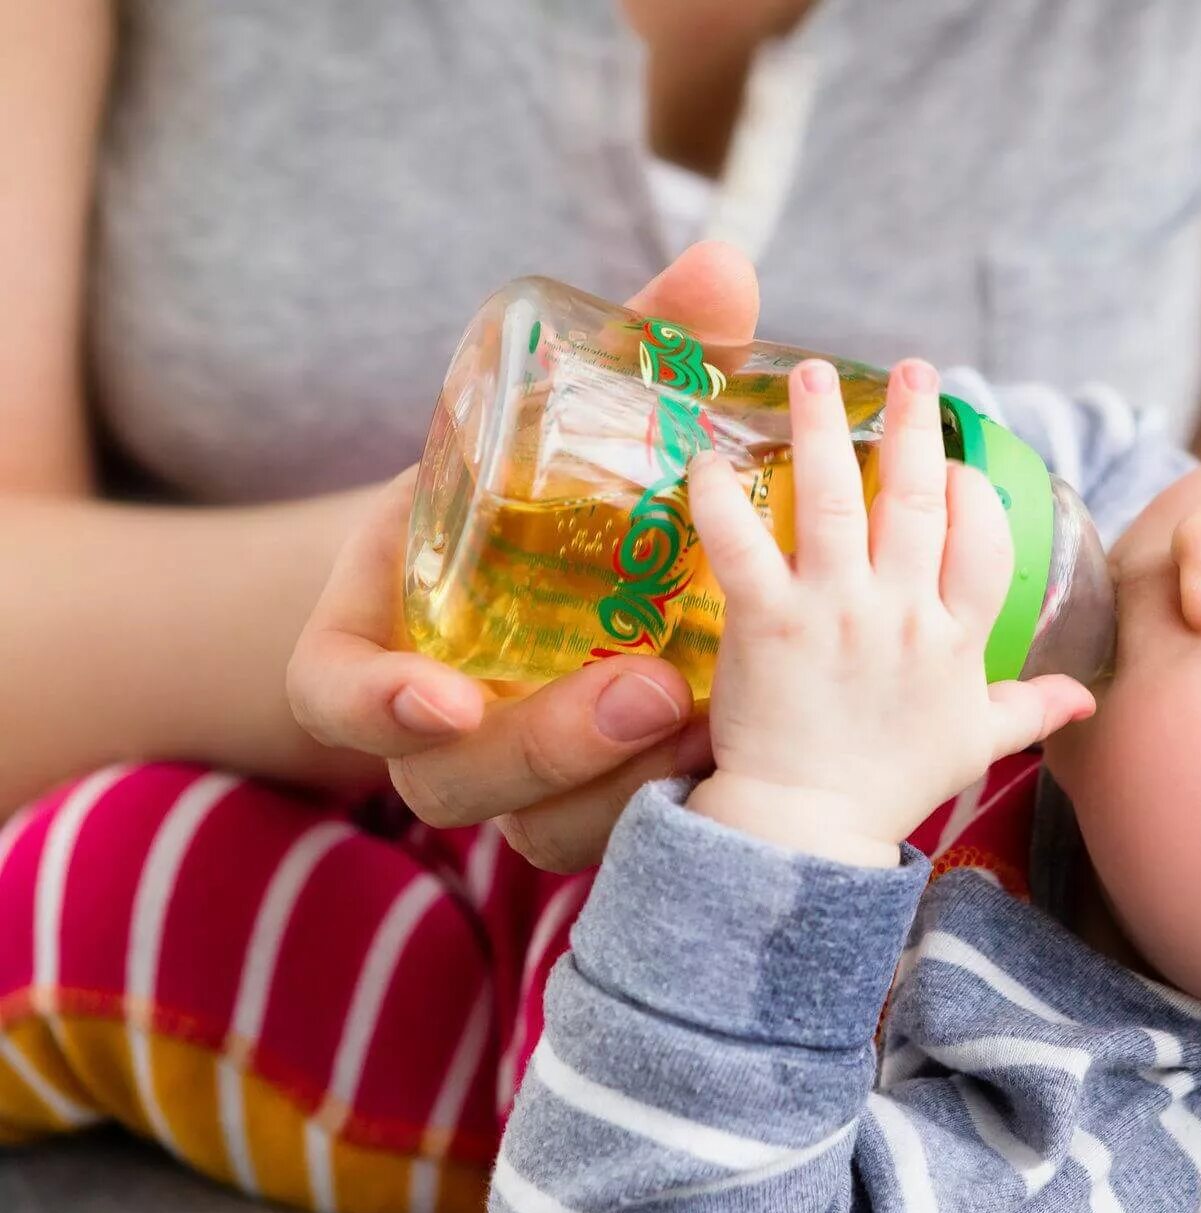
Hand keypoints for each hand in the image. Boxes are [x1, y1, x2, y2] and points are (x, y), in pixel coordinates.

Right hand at [285, 242, 761, 870]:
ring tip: (715, 718)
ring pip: (545, 832)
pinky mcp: (592, 805)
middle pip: (455, 781)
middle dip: (552, 747)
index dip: (375, 704)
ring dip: (626, 788)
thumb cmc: (538, 480)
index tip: (442, 694)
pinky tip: (748, 752)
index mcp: (381, 631)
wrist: (560, 563)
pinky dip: (678, 805)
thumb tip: (725, 268)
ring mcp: (515, 780)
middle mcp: (437, 725)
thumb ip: (629, 350)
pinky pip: (620, 838)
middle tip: (651, 688)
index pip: (334, 692)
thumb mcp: (560, 413)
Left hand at [683, 357, 1094, 866]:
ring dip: (824, 428)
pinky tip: (707, 458)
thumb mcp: (977, 743)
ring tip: (811, 375)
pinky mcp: (769, 621)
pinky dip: (721, 498)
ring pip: (836, 499)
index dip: (972, 493)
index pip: (982, 541)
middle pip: (918, 500)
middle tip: (910, 370)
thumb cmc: (890, 785)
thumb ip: (1031, 706)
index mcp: (956, 637)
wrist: (809, 830)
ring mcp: (836, 611)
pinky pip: (743, 544)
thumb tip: (1085, 696)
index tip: (958, 462)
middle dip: (915, 426)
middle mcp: (903, 612)